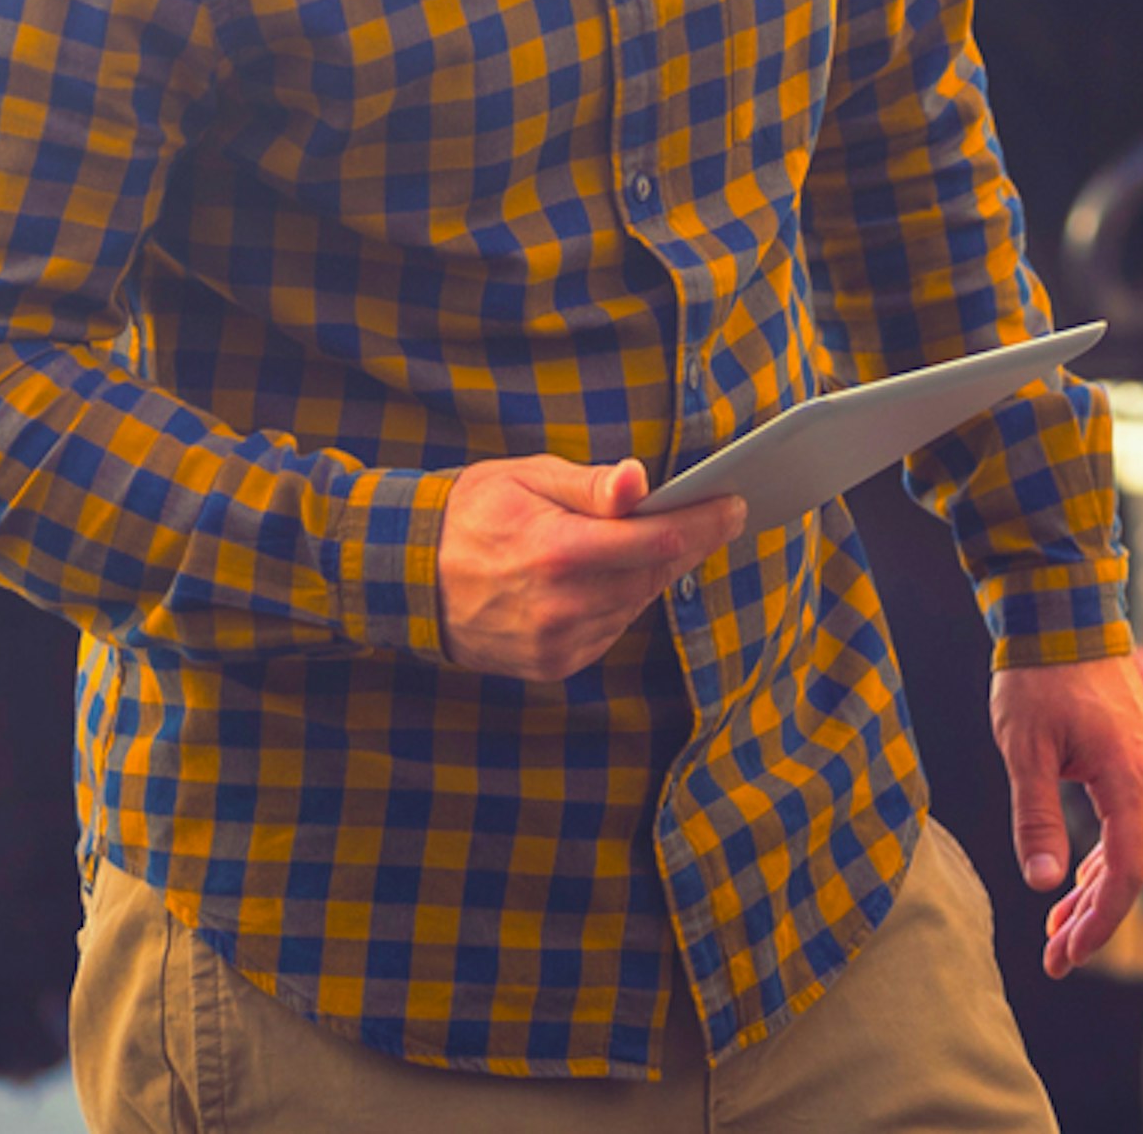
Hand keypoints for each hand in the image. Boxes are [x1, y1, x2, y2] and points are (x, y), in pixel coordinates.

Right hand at [438, 455, 742, 682]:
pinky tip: (615, 574)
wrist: (407, 578)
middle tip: (715, 514)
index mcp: (557, 552)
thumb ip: (590, 486)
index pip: (655, 540)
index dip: (703, 522)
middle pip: (654, 574)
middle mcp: (561, 606)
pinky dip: (622, 600)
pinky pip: (611, 628)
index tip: (735, 504)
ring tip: (662, 538)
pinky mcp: (553, 663)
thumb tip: (641, 481)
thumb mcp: (527, 479)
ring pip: (636, 603)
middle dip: (688, 543)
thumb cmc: (472, 514)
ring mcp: (557, 642)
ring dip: (654, 572)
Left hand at [990, 654, 1142, 977]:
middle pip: (1130, 866)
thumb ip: (1035, 818)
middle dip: (1093, 917)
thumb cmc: (1040, 676)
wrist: (1061, 612)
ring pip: (1128, 844)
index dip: (1101, 919)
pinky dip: (1100, 855)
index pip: (1128, 870)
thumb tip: (1043, 885)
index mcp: (1129, 778)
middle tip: (1054, 959)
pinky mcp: (1130, 754)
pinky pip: (1123, 819)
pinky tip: (1073, 879)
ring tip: (1056, 930)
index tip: (1068, 954)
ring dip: (1094, 890)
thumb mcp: (1025, 750)